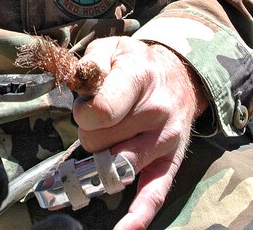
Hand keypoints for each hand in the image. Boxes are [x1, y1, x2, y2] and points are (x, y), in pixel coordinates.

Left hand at [72, 36, 206, 229]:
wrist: (178, 75)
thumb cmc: (135, 62)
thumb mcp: (111, 47)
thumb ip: (90, 61)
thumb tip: (80, 81)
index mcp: (138, 78)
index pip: (100, 110)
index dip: (82, 112)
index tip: (84, 105)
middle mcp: (155, 112)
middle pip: (98, 141)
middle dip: (88, 130)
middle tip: (97, 116)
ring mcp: (164, 141)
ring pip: (113, 166)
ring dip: (99, 156)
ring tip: (107, 136)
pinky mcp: (170, 163)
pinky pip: (155, 193)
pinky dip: (139, 214)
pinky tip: (125, 228)